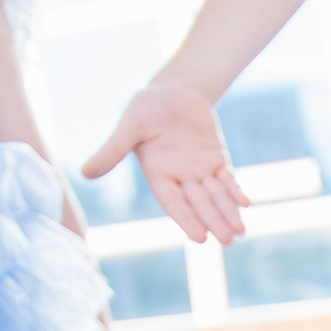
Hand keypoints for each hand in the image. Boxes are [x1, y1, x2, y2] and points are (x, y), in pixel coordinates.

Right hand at [82, 82, 249, 244]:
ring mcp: (200, 170)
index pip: (174, 202)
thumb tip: (84, 173)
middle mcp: (180, 177)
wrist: (173, 89)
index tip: (199, 238)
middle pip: (199, 203)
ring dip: (228, 212)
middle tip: (227, 241)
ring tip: (240, 232)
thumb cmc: (146, 107)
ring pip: (216, 195)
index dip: (187, 219)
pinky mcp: (217, 159)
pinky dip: (236, 190)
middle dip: (213, 221)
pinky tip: (246, 203)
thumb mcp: (128, 126)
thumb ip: (112, 151)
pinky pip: (228, 179)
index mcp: (158, 175)